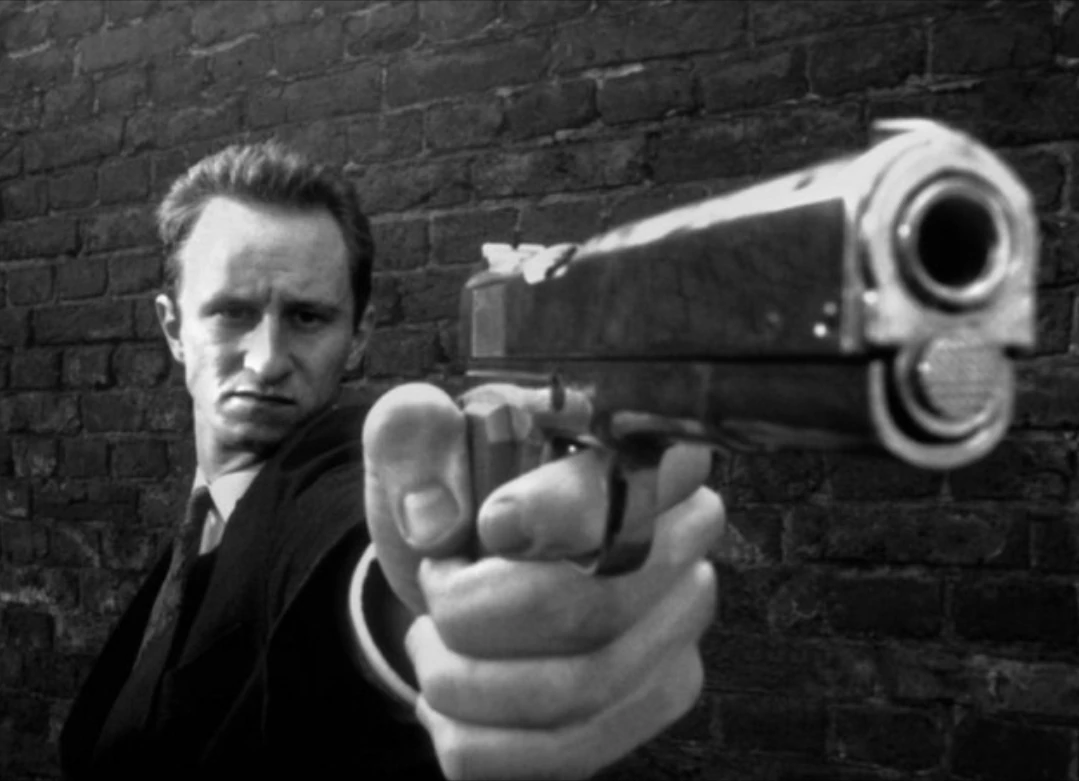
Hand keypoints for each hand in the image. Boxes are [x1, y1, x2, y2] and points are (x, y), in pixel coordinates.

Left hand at [363, 383, 722, 779]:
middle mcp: (684, 535)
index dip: (559, 514)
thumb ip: (412, 437)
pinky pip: (569, 754)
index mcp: (635, 447)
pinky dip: (479, 743)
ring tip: (428, 646)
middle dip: (477, 616)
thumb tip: (435, 519)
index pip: (633, 486)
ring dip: (465, 683)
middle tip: (434, 587)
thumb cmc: (456, 491)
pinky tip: (446, 707)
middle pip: (595, 609)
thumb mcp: (418, 442)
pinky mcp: (657, 697)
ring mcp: (680, 625)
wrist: (468, 560)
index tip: (487, 525)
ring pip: (577, 692)